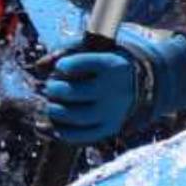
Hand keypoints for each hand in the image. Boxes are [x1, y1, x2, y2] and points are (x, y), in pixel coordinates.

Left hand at [41, 27, 185, 143]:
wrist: (145, 84)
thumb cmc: (110, 63)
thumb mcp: (95, 49)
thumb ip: (66, 51)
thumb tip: (39, 66)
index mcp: (112, 65)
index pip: (79, 64)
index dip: (64, 65)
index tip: (63, 67)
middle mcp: (113, 90)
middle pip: (72, 92)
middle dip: (54, 88)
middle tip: (52, 86)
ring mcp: (112, 112)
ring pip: (74, 116)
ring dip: (55, 109)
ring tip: (54, 103)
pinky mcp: (109, 128)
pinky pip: (80, 135)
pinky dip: (61, 130)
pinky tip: (55, 122)